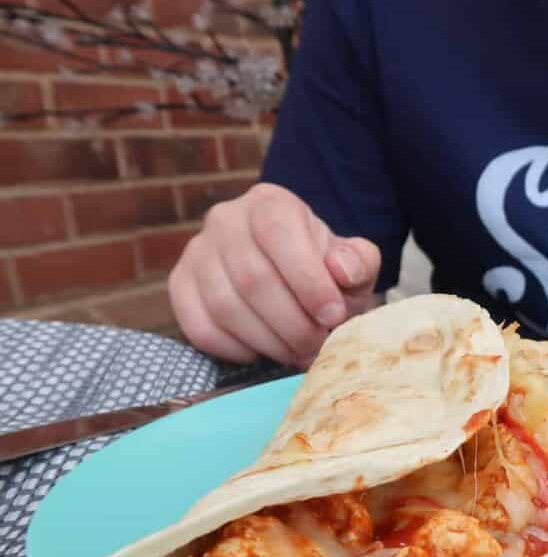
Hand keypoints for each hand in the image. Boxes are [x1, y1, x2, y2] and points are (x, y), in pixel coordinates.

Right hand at [169, 183, 380, 366]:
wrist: (292, 278)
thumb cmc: (325, 271)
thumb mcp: (354, 262)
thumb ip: (358, 262)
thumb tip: (341, 269)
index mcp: (270, 203)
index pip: (279, 233)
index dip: (308, 280)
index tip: (333, 316)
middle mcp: (225, 220)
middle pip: (253, 278)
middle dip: (292, 323)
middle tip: (317, 346)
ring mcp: (196, 253)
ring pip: (226, 307)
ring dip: (268, 341)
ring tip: (297, 353)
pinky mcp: (180, 287)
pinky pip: (200, 328)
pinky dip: (236, 350)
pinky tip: (263, 352)